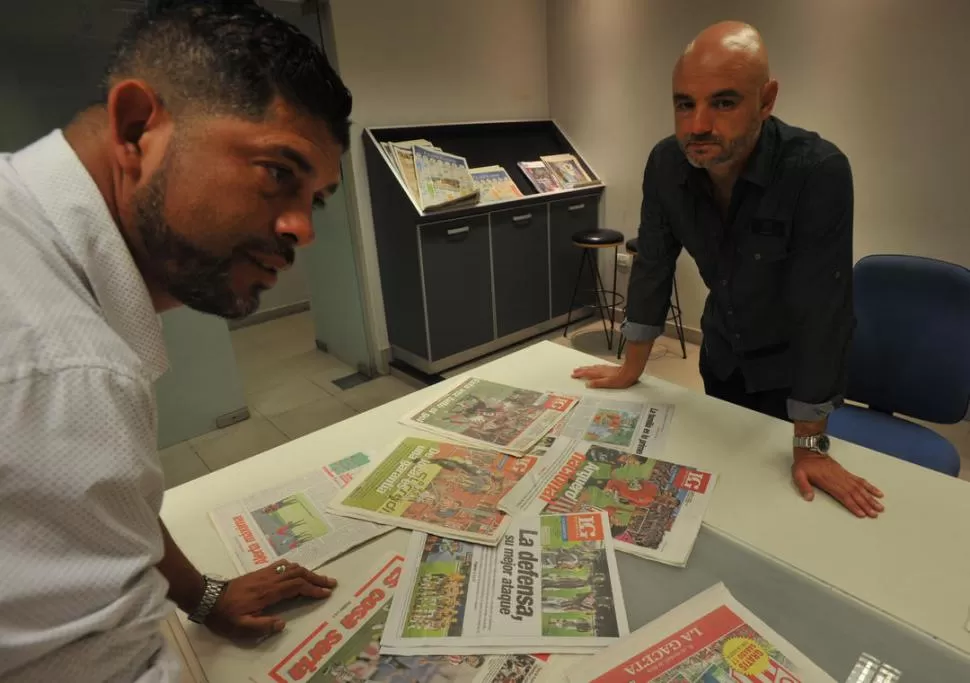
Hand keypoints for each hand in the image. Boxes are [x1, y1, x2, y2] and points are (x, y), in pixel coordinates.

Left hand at [206, 560, 336, 638]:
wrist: (207, 598)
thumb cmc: (225, 616)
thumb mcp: (241, 627)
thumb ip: (262, 626)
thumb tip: (282, 624)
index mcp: (267, 593)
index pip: (296, 587)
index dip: (312, 589)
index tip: (326, 593)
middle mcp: (269, 579)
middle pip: (298, 574)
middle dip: (316, 578)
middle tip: (331, 583)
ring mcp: (264, 574)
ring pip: (291, 567)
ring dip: (307, 571)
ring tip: (319, 578)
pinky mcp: (259, 572)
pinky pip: (281, 565)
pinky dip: (294, 567)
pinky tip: (297, 571)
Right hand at [571, 364, 638, 388]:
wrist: (630, 372)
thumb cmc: (621, 379)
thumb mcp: (608, 384)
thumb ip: (597, 383)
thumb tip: (587, 384)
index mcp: (599, 374)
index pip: (587, 374)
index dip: (579, 374)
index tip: (573, 375)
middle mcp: (601, 370)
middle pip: (588, 369)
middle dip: (581, 370)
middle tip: (574, 371)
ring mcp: (605, 368)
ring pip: (592, 367)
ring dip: (586, 368)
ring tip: (581, 368)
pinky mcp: (609, 368)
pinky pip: (597, 367)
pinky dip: (593, 367)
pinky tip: (595, 367)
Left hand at [791, 449, 884, 517]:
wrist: (810, 451)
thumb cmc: (804, 464)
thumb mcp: (799, 474)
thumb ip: (803, 486)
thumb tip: (808, 498)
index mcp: (829, 482)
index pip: (844, 496)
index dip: (853, 505)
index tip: (862, 514)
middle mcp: (840, 480)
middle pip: (856, 494)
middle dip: (866, 505)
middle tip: (876, 514)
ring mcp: (845, 476)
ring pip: (861, 489)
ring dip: (871, 498)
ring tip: (880, 507)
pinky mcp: (847, 473)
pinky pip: (861, 481)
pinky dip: (870, 487)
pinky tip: (878, 493)